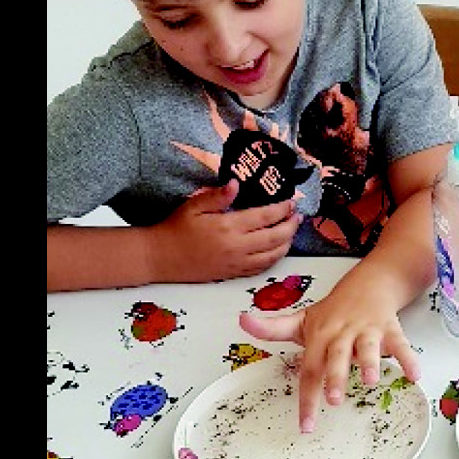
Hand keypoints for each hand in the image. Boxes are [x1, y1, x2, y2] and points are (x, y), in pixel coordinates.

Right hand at [157, 180, 300, 281]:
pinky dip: (273, 260)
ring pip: (271, 256)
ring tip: (292, 232)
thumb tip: (237, 183)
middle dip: (290, 226)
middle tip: (298, 216)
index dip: (282, 210)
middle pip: (274, 238)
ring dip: (286, 244)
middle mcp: (236, 247)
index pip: (264, 217)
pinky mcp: (231, 274)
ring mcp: (235, 263)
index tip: (292, 202)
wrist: (160, 257)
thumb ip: (217, 195)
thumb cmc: (175, 228)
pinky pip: (259, 269)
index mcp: (228, 227)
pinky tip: (277, 251)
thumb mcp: (193, 205)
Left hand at [238, 269, 420, 433]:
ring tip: (369, 381)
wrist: (371, 282)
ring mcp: (367, 330)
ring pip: (367, 347)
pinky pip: (400, 343)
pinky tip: (414, 375)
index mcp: (320, 335)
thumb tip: (241, 320)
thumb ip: (273, 327)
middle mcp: (342, 332)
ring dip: (369, 363)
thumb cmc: (333, 310)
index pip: (309, 369)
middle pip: (336, 357)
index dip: (306, 397)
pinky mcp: (390, 327)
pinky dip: (408, 358)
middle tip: (334, 401)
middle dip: (336, 377)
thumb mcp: (302, 319)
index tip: (306, 426)